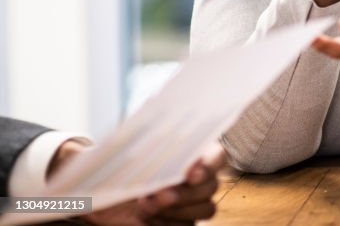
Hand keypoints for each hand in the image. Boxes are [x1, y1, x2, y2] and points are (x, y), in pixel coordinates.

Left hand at [48, 142, 225, 224]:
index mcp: (193, 153)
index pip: (218, 156)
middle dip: (186, 192)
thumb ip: (146, 146)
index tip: (190, 174)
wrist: (102, 197)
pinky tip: (147, 218)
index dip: (208, 165)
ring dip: (178, 209)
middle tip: (160, 193)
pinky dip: (169, 223)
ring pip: (206, 208)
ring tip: (146, 206)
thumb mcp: (126, 154)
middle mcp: (199, 179)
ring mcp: (193, 203)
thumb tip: (155, 142)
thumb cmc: (118, 170)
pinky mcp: (183, 223)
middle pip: (212, 186)